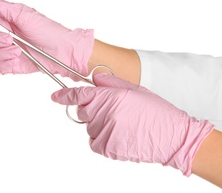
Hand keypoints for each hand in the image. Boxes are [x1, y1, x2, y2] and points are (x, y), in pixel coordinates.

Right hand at [0, 0, 93, 79]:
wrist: (61, 53)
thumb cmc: (48, 31)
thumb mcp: (24, 14)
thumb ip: (0, 7)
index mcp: (1, 19)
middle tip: (9, 38)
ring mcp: (2, 50)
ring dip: (1, 52)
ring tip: (18, 50)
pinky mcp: (6, 65)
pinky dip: (5, 64)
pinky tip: (17, 59)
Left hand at [51, 73, 213, 175]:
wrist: (172, 136)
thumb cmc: (156, 111)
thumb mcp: (135, 89)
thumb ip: (110, 83)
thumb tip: (94, 79)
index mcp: (109, 97)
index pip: (79, 95)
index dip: (64, 95)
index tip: (56, 96)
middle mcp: (103, 114)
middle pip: (83, 111)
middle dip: (91, 109)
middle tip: (112, 110)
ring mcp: (104, 132)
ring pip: (89, 127)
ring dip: (99, 124)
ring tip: (122, 124)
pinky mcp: (107, 148)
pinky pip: (94, 141)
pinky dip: (102, 138)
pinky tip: (119, 134)